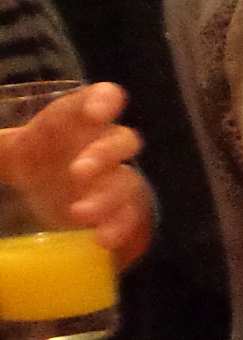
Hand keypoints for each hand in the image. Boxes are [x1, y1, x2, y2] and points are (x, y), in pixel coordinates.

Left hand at [0, 84, 151, 268]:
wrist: (51, 202)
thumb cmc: (35, 163)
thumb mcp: (7, 152)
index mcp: (76, 125)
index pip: (95, 101)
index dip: (103, 100)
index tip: (98, 112)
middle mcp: (102, 149)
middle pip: (120, 141)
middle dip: (106, 153)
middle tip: (79, 171)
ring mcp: (116, 181)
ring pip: (127, 182)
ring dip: (109, 197)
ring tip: (79, 213)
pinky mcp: (123, 213)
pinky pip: (133, 217)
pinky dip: (121, 227)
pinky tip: (103, 238)